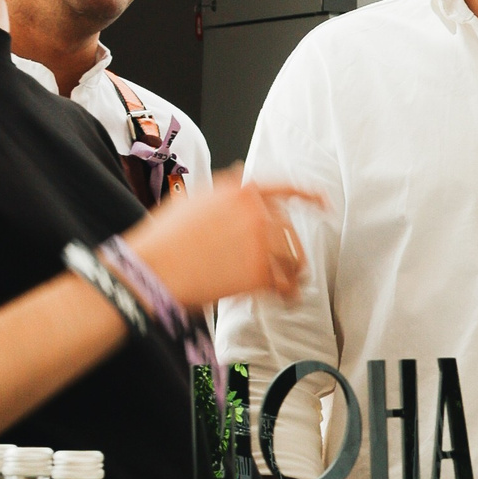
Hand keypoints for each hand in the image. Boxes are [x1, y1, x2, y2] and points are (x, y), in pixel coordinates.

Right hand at [120, 164, 324, 308]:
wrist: (154, 268)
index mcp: (240, 191)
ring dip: (292, 271)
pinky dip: (290, 294)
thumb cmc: (164, 239)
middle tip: (276, 263)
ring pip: (293, 258)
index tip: (324, 204)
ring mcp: (261, 242)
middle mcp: (257, 213)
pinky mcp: (261, 273)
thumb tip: (241, 180)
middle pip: (289, 230)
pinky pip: (289, 284)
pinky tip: (286, 298)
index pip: (284, 188)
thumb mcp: (193, 199)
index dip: (308, 195)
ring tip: (285, 282)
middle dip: (285, 248)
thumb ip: (224, 191)